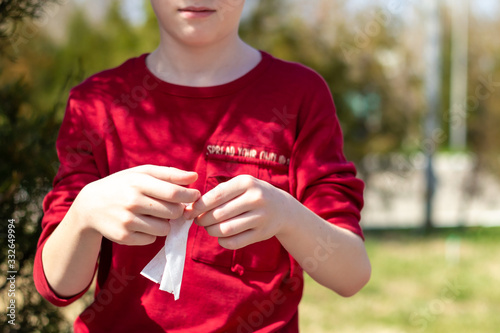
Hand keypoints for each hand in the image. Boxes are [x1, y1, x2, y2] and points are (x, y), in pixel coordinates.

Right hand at [73, 165, 199, 245]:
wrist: (90, 206)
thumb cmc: (123, 186)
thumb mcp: (142, 173)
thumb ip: (170, 174)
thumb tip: (194, 177)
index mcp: (139, 182)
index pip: (174, 193)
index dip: (189, 196)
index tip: (195, 196)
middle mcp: (132, 201)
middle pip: (173, 212)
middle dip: (178, 210)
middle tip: (172, 206)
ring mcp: (127, 221)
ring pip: (164, 228)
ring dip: (165, 223)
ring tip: (154, 215)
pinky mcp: (124, 237)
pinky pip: (152, 239)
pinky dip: (151, 234)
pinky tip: (141, 224)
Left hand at [183, 175, 292, 249]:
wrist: (282, 208)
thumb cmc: (252, 194)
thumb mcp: (240, 185)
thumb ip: (218, 193)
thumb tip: (192, 207)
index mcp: (246, 182)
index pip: (216, 196)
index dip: (199, 206)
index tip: (190, 211)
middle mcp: (256, 198)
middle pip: (219, 214)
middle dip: (203, 219)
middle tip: (198, 221)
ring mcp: (261, 217)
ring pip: (226, 229)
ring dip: (211, 231)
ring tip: (208, 228)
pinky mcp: (263, 233)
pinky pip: (235, 242)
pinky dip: (222, 241)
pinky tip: (220, 236)